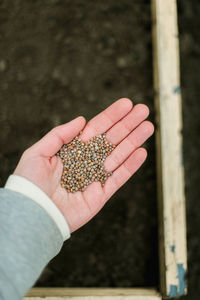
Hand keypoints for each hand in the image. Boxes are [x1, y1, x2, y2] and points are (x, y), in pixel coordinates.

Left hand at [13, 98, 153, 232]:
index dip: (112, 116)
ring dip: (134, 140)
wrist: (33, 212)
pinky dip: (131, 165)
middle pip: (112, 139)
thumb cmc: (31, 182)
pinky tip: (141, 151)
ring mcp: (96, 177)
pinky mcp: (101, 194)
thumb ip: (60, 134)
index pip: (97, 128)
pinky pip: (119, 178)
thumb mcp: (39, 152)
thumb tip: (82, 120)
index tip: (127, 104)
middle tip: (144, 110)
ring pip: (119, 155)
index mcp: (74, 149)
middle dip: (128, 124)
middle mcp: (87, 161)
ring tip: (148, 127)